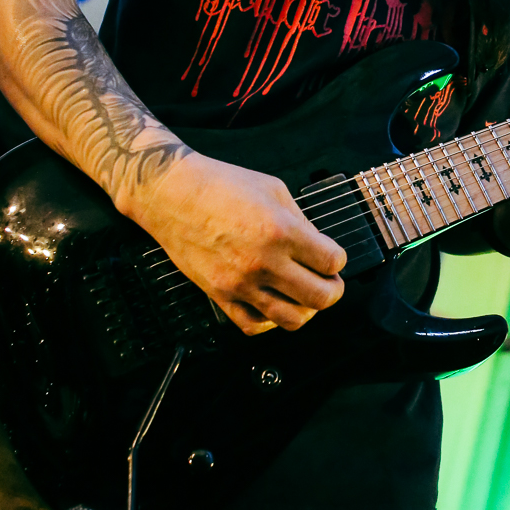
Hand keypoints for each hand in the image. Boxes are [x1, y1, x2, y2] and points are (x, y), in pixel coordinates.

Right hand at [132, 151, 345, 335]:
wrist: (172, 194)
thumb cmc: (221, 184)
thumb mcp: (273, 189)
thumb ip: (301, 221)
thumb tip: (319, 246)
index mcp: (281, 231)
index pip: (332, 262)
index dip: (337, 260)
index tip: (330, 256)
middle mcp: (263, 261)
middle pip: (321, 298)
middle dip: (332, 290)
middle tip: (327, 281)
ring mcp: (240, 283)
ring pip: (291, 319)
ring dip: (305, 310)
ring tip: (302, 295)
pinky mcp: (219, 295)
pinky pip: (253, 325)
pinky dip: (270, 320)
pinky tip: (273, 304)